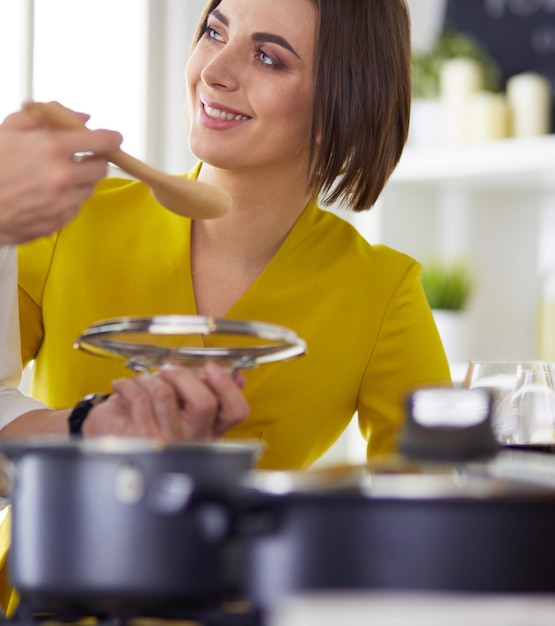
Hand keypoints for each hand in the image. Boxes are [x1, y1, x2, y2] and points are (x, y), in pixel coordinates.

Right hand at [0, 105, 121, 244]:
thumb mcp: (11, 129)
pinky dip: (67, 200)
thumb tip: (81, 117)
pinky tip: (45, 194)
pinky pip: (75, 208)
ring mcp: (62, 202)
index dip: (111, 138)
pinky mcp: (58, 221)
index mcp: (52, 148)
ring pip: (89, 189)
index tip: (113, 138)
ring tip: (53, 177)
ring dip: (79, 181)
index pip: (101, 141)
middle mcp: (62, 177)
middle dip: (93, 160)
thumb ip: (48, 118)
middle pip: (101, 168)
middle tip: (79, 158)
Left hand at [84, 363, 249, 440]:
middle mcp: (192, 439)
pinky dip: (128, 385)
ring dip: (149, 378)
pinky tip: (124, 387)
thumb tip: (234, 374)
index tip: (212, 368)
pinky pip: (139, 398)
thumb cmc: (147, 421)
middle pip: (204, 402)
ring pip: (166, 394)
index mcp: (209, 429)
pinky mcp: (141, 438)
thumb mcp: (182, 405)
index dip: (226, 385)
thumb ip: (206, 389)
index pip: (235, 411)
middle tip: (169, 371)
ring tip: (142, 381)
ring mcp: (167, 441)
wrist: (109, 440)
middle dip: (183, 375)